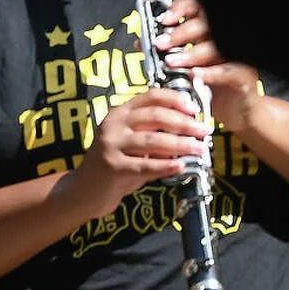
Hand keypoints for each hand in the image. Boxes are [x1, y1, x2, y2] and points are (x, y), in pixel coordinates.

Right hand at [59, 89, 207, 220]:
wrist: (83, 192)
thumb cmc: (116, 164)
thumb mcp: (132, 142)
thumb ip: (154, 133)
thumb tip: (191, 128)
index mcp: (120, 113)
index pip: (150, 97)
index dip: (175, 99)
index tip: (195, 108)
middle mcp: (113, 125)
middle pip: (155, 117)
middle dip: (184, 123)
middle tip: (205, 130)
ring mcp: (110, 145)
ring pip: (152, 141)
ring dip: (180, 144)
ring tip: (199, 149)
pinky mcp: (112, 167)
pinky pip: (144, 165)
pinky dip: (165, 166)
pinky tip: (181, 166)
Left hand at [155, 0, 262, 132]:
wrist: (238, 112)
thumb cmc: (213, 89)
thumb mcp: (186, 69)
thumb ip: (168, 54)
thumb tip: (142, 43)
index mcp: (211, 36)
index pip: (198, 11)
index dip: (182, 9)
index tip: (165, 20)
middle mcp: (225, 43)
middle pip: (206, 26)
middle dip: (180, 33)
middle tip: (162, 43)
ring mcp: (237, 58)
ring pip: (216, 47)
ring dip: (191, 53)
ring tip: (173, 62)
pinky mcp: (244, 77)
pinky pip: (229, 71)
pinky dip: (211, 73)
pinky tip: (195, 75)